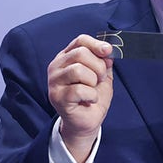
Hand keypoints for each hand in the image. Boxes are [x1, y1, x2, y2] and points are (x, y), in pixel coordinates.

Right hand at [48, 35, 113, 162]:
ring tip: (92, 90)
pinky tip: (89, 100)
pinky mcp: (57, 97)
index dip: (96, 44)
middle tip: (100, 80)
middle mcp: (57, 66)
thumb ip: (104, 61)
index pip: (80, 40)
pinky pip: (79, 89)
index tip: (108, 51)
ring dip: (93, 81)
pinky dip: (91, 95)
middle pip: (81, 53)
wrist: (87, 122)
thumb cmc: (93, 97)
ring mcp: (54, 82)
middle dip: (98, 67)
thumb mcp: (103, 75)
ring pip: (78, 69)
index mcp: (67, 57)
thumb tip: (108, 50)